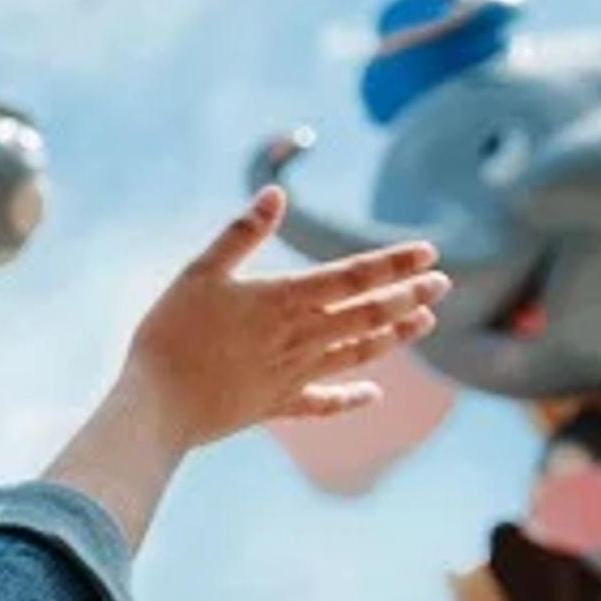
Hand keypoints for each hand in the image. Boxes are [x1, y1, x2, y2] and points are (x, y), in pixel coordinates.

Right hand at [40, 189, 443, 550]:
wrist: (157, 407)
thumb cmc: (171, 334)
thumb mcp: (199, 272)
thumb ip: (240, 234)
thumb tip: (275, 193)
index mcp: (282, 300)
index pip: (351, 277)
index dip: (392, 263)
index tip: (429, 252)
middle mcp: (298, 338)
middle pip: (367, 314)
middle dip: (409, 297)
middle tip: (444, 283)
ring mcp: (292, 375)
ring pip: (357, 353)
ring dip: (395, 337)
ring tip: (425, 321)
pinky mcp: (276, 405)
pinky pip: (324, 403)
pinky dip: (352, 398)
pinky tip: (374, 394)